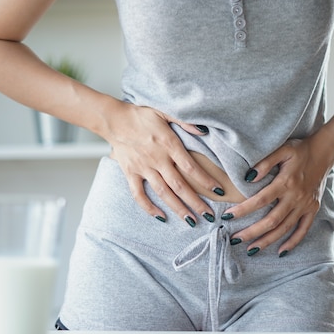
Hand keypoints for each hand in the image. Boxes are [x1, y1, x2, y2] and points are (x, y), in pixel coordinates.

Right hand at [106, 100, 223, 225]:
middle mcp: (157, 159)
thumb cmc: (141, 116)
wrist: (114, 120)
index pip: (191, 167)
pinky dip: (148, 208)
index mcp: (168, 144)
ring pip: (163, 192)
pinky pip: (138, 195)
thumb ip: (185, 122)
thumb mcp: (165, 112)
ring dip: (178, 208)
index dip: (206, 180)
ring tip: (191, 221)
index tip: (218, 191)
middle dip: (196, 202)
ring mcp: (143, 168)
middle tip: (209, 215)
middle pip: (180, 185)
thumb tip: (204, 130)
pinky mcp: (130, 173)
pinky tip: (161, 217)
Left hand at [224, 127, 333, 255]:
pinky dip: (293, 242)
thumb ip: (265, 163)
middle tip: (234, 239)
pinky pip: (303, 230)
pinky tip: (281, 251)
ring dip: (267, 241)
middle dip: (251, 232)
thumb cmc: (300, 150)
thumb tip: (248, 177)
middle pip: (271, 220)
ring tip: (251, 249)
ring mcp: (305, 205)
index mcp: (286, 182)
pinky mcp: (313, 209)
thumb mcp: (282, 149)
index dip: (243, 210)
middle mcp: (296, 197)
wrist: (324, 152)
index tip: (228, 216)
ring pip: (285, 228)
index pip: (261, 200)